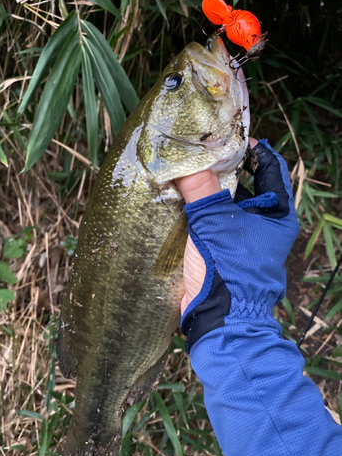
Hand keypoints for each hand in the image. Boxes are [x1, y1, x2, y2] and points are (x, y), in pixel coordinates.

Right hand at [175, 138, 258, 314]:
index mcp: (277, 213)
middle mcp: (264, 223)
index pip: (269, 166)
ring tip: (184, 169)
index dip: (249, 147)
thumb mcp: (215, 223)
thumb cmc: (228, 268)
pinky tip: (178, 197)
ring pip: (226, 203)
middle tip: (197, 151)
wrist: (220, 320)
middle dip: (222, 167)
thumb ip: (201, 188)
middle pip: (245, 182)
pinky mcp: (225, 249)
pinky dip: (198, 209)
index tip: (224, 135)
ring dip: (206, 189)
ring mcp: (244, 238)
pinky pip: (213, 221)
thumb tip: (186, 158)